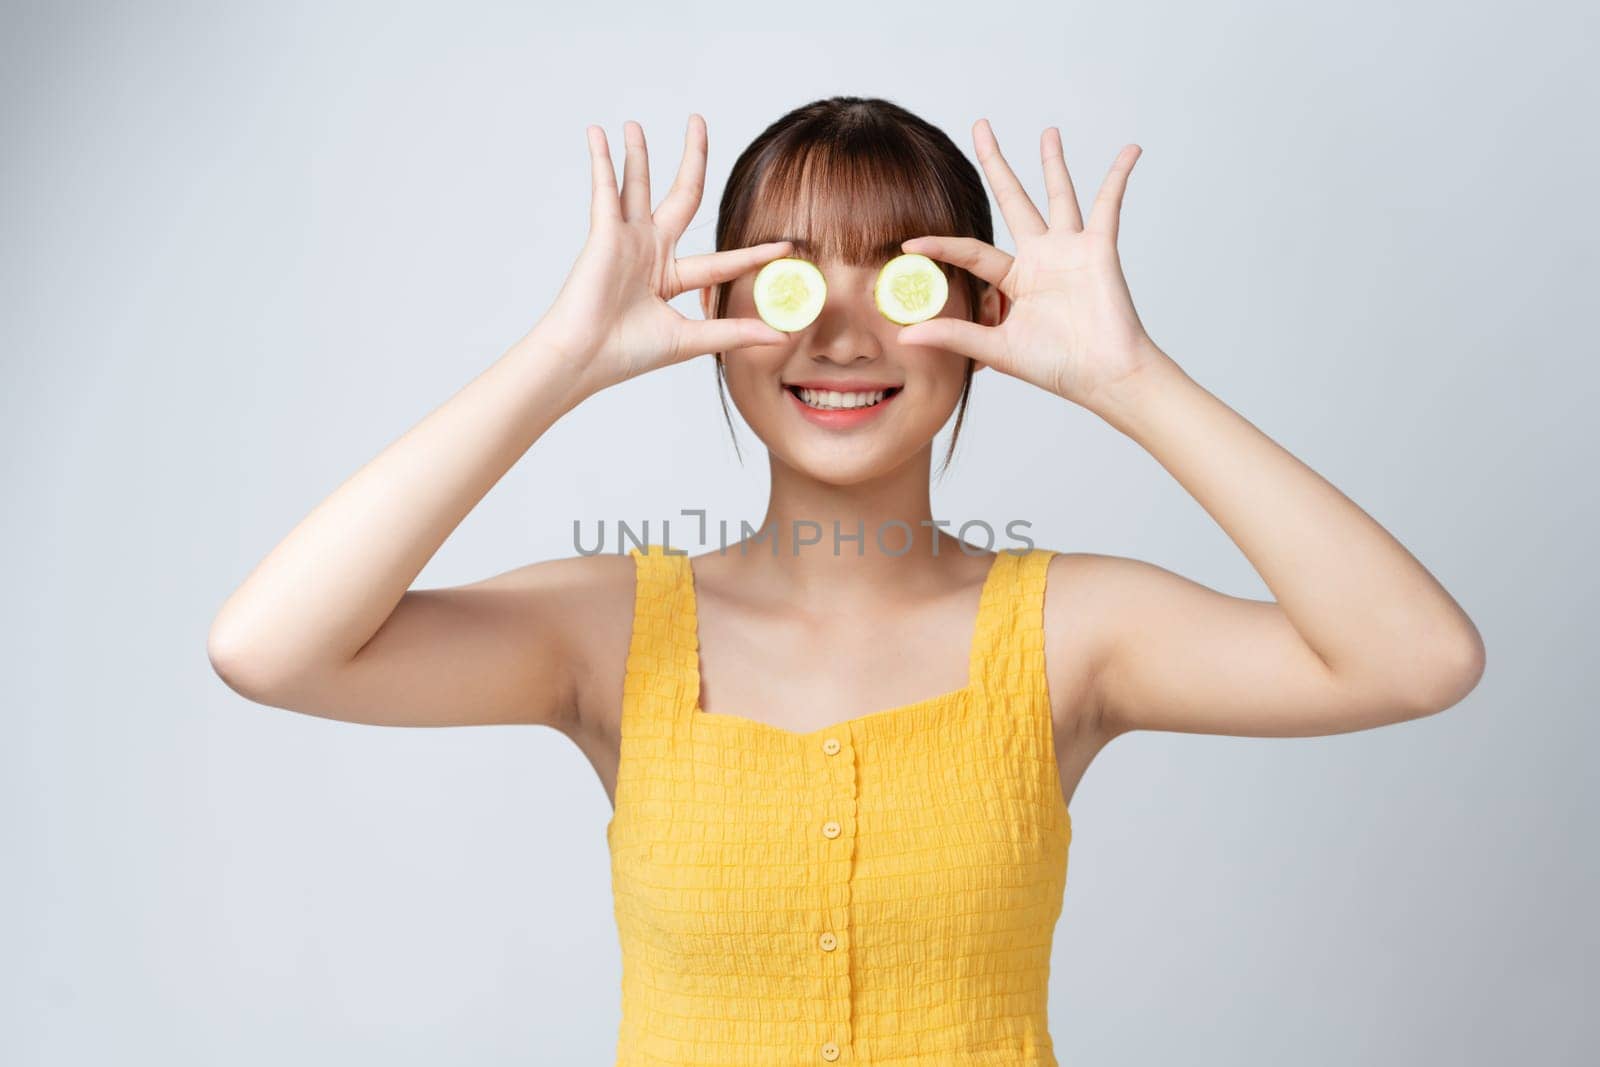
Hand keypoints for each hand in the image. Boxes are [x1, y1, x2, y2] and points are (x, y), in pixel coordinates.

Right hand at [534, 115, 792, 395]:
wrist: (584, 358)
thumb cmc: (627, 354)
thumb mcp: (690, 340)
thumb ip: (734, 332)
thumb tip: (783, 336)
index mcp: (671, 278)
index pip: (721, 261)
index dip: (752, 254)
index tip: (785, 244)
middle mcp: (650, 253)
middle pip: (680, 195)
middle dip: (691, 159)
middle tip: (697, 122)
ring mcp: (627, 240)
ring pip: (637, 185)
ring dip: (636, 154)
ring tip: (634, 124)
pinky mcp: (604, 233)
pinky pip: (605, 189)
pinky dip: (601, 161)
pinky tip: (597, 133)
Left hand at [896, 121, 1171, 410]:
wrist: (1104, 377)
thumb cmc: (1058, 368)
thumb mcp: (997, 350)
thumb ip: (955, 335)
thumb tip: (905, 336)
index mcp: (1015, 280)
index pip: (971, 252)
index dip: (941, 246)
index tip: (909, 242)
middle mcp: (1041, 258)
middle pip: (1013, 199)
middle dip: (997, 164)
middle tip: (981, 126)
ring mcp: (1071, 250)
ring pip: (1058, 195)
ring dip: (1053, 163)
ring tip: (1048, 131)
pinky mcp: (1099, 248)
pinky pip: (1109, 203)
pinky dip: (1119, 175)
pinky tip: (1130, 149)